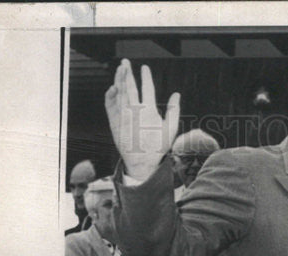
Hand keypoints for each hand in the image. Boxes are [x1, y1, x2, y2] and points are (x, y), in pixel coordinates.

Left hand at [104, 60, 180, 181]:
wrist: (141, 162)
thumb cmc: (157, 147)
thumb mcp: (170, 131)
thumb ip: (174, 111)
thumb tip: (176, 94)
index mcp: (149, 112)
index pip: (147, 88)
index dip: (145, 76)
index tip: (144, 68)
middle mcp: (134, 112)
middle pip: (129, 86)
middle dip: (127, 72)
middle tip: (125, 62)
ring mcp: (122, 116)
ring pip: (119, 93)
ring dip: (119, 79)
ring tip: (120, 69)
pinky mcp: (114, 122)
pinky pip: (111, 104)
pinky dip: (111, 94)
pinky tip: (113, 87)